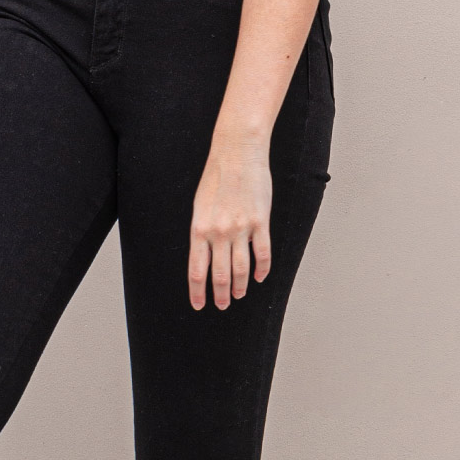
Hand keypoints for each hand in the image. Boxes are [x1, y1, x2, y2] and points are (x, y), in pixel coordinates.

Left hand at [188, 133, 272, 309]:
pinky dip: (261, 269)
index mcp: (199, 229)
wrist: (237, 153)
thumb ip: (202, 230)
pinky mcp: (260, 222)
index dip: (197, 291)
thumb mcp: (200, 205)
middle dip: (220, 294)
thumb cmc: (216, 177)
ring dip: (239, 286)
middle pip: (219, 274)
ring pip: (241, 268)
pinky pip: (262, 253)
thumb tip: (204, 254)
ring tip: (238, 295)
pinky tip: (259, 277)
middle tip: (222, 305)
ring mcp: (240, 228)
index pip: (196, 270)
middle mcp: (218, 232)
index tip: (199, 305)